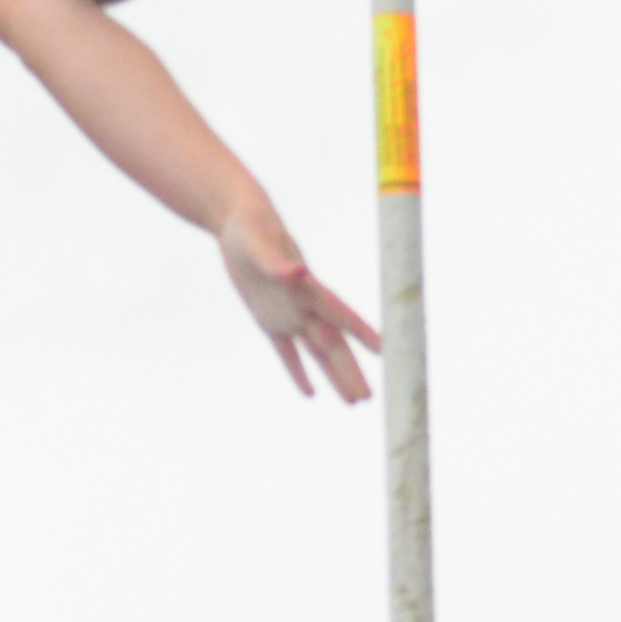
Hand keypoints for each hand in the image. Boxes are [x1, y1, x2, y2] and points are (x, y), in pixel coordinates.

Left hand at [219, 203, 382, 402]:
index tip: (385, 351)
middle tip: (370, 399)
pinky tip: (309, 393)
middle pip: (332, 343)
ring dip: (333, 375)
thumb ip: (277, 262)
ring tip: (354, 401)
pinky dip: (297, 371)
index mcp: (306, 286)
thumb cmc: (251, 226)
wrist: (235, 219)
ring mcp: (287, 313)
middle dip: (350, 370)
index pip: (340, 314)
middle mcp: (303, 304)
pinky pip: (286, 351)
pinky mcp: (267, 319)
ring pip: (316, 352)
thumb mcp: (259, 243)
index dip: (362, 332)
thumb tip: (299, 270)